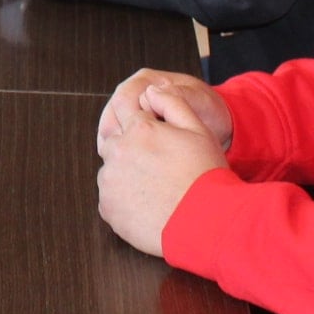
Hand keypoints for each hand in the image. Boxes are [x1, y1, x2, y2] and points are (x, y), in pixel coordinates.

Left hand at [96, 75, 233, 255]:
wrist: (206, 223)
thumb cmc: (205, 176)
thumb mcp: (198, 130)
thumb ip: (172, 103)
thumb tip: (151, 90)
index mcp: (139, 128)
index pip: (130, 114)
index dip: (146, 126)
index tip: (159, 142)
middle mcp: (118, 151)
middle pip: (118, 142)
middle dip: (134, 149)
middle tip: (161, 168)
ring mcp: (109, 181)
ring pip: (113, 171)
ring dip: (127, 174)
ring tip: (157, 188)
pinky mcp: (107, 208)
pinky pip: (111, 198)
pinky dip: (124, 200)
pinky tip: (148, 204)